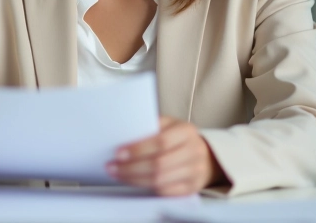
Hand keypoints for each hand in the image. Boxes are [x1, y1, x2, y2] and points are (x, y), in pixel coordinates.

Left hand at [107, 116, 224, 195]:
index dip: (138, 149)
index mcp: (187, 130)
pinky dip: (146, 187)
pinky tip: (133, 181)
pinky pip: (165, 191)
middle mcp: (194, 151)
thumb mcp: (168, 124)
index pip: (161, 142)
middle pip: (159, 164)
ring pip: (159, 180)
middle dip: (131, 167)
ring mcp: (195, 171)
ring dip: (134, 179)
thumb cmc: (178, 137)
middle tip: (112, 167)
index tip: (118, 153)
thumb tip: (123, 134)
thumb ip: (150, 127)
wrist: (204, 154)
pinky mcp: (191, 188)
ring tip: (117, 174)